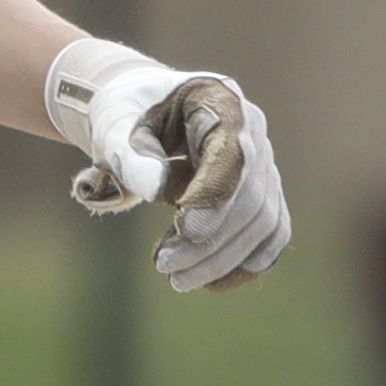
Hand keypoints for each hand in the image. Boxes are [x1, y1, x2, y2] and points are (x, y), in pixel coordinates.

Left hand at [44, 38, 290, 292]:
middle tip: (164, 267)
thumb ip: (130, 156)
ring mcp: (264, 164)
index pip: (233, 155)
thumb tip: (154, 188)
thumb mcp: (115, 127)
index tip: (186, 230)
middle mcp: (253, 133)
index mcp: (221, 102)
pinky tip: (210, 283)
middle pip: (251, 196)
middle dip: (211, 240)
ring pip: (264, 221)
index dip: (215, 196)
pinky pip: (269, 234)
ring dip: (224, 258)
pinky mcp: (262, 193)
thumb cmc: (126, 115)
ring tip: (176, 279)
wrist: (141, 111)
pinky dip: (244, 263)